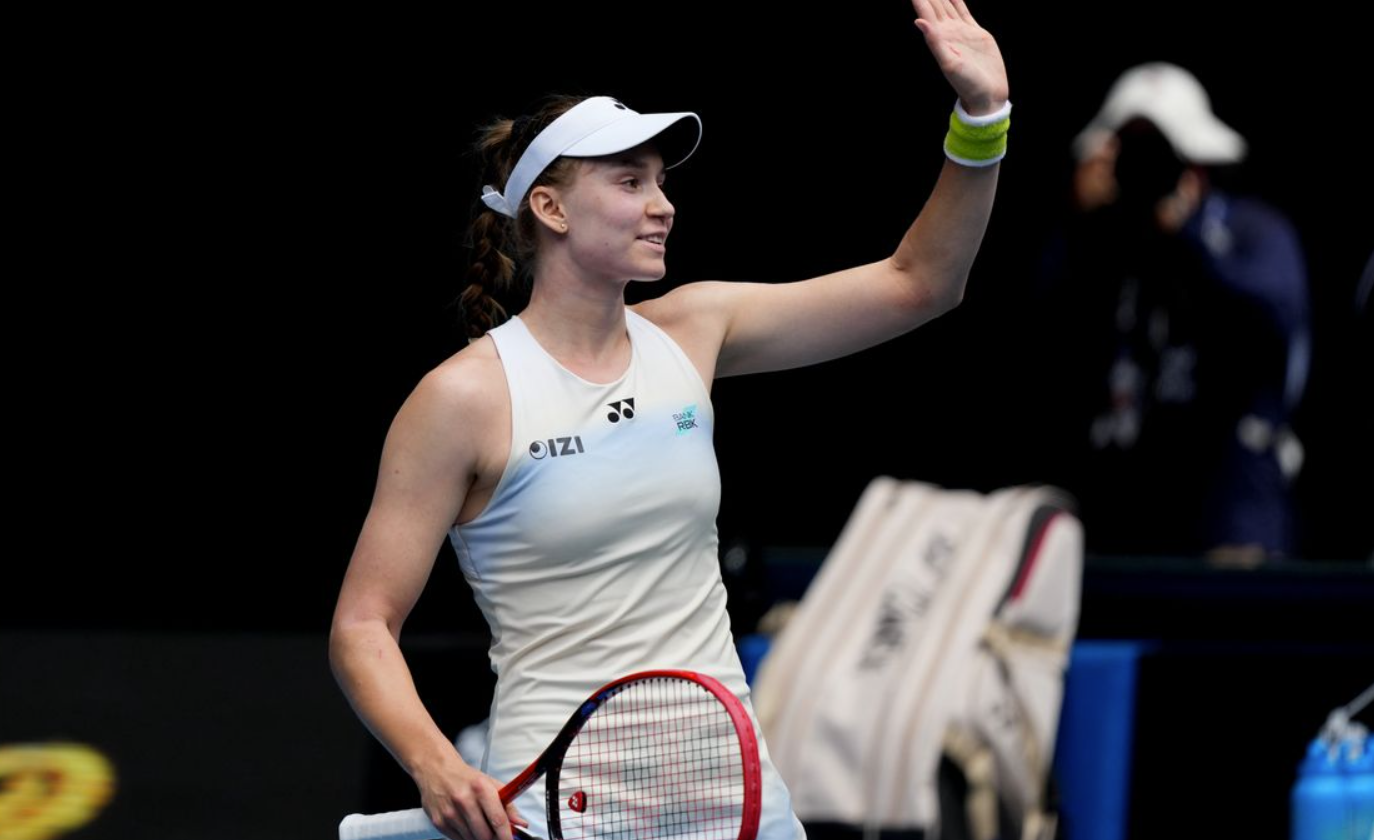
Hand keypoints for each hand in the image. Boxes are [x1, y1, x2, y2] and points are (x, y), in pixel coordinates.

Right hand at [415, 758, 529, 839]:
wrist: (436, 770)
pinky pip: (458, 839)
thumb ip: (508, 805)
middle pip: (484, 835)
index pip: (497, 819)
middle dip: (493, 838)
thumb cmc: (466, 778)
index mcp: (480, 788)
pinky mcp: (439, 822)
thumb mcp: (490, 784)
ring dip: (479, 838)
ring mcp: (450, 812)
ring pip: (471, 839)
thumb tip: (521, 823)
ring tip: (479, 825)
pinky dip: (465, 837)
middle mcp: (464, 800)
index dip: (506, 835)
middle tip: (494, 833)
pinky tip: (465, 824)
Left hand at [911, 0, 1008, 115]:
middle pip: (935, 5)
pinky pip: (963, 11)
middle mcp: (948, 33)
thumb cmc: (967, 84)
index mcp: (939, 39)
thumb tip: (919, 21)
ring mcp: (961, 32)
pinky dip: (957, 1)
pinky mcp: (975, 33)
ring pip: (947, 5)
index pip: (926, 12)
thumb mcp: (949, 63)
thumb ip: (934, 41)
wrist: (987, 94)